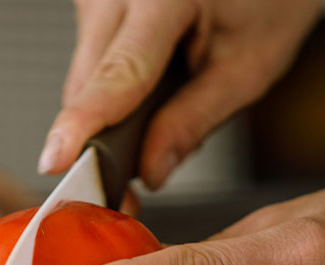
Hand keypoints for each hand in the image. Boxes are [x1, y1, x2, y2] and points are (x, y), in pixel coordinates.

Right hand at [38, 0, 322, 188]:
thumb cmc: (266, 1)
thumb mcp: (248, 68)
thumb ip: (194, 121)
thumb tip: (150, 171)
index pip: (117, 73)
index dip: (85, 124)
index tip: (58, 161)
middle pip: (88, 86)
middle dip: (105, 142)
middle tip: (135, 186)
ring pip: (83, 81)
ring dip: (110, 118)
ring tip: (158, 119)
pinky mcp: (95, 5)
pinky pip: (90, 66)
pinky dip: (112, 94)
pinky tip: (147, 91)